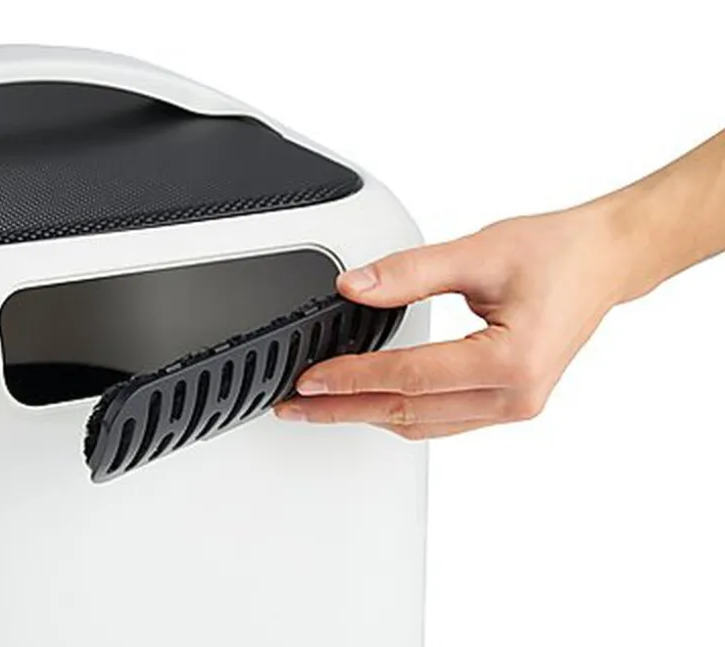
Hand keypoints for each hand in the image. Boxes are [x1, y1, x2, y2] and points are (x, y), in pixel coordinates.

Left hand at [274, 201, 636, 438]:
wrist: (606, 259)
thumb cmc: (558, 253)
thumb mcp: (478, 253)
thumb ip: (409, 273)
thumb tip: (354, 288)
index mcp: (510, 363)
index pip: (408, 377)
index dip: (351, 378)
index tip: (308, 378)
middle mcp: (514, 396)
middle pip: (408, 411)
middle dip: (345, 409)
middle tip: (295, 406)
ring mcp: (513, 406)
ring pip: (422, 423)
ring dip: (368, 415)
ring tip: (320, 408)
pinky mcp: (509, 402)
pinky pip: (441, 419)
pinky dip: (400, 411)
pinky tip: (369, 402)